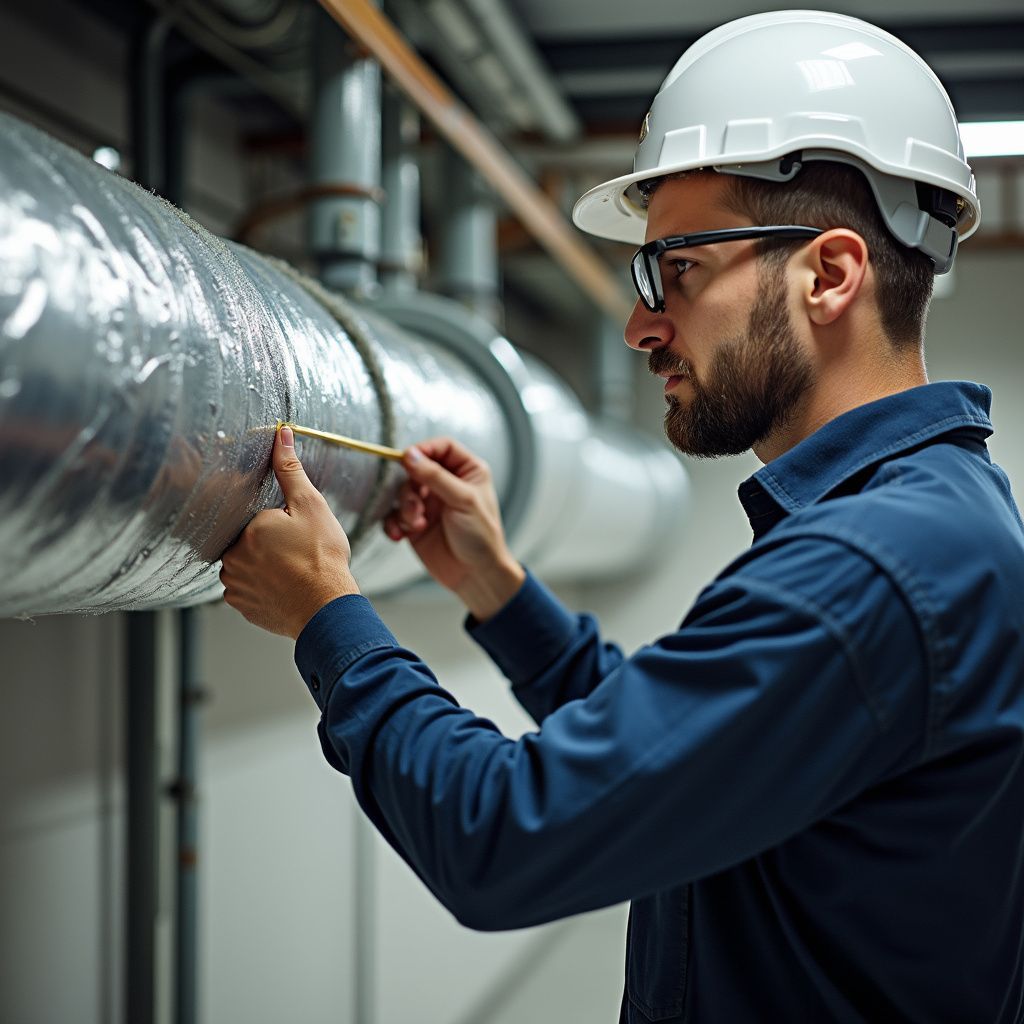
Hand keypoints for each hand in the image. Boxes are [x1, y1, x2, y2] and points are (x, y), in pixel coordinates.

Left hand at [220, 426, 358, 638]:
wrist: (327, 608)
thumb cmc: (322, 558)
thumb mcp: (311, 506)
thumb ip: (291, 470)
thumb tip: (281, 435)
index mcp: (248, 528)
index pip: (256, 519)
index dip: (277, 524)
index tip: (293, 534)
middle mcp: (232, 556)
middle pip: (247, 541)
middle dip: (267, 544)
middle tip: (295, 552)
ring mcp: (234, 584)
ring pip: (244, 565)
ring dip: (261, 566)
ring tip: (291, 571)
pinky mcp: (241, 605)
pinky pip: (246, 589)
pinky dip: (261, 587)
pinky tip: (283, 587)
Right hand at [384, 437, 524, 620]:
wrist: (476, 575)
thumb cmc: (481, 537)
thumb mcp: (463, 501)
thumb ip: (436, 476)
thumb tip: (410, 454)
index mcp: (467, 471)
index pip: (442, 447)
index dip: (424, 450)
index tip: (408, 459)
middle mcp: (447, 484)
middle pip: (416, 469)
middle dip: (411, 487)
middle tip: (416, 505)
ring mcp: (430, 504)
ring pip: (403, 492)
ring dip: (405, 508)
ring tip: (417, 524)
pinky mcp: (416, 524)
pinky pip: (395, 515)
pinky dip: (394, 523)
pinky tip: (400, 535)